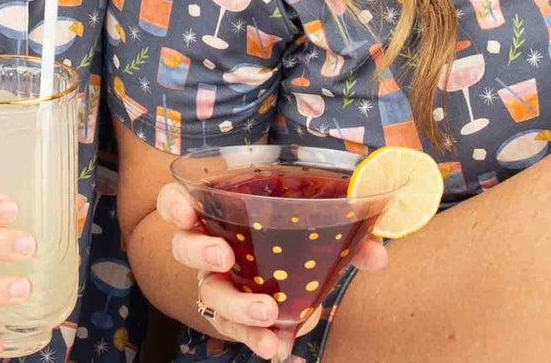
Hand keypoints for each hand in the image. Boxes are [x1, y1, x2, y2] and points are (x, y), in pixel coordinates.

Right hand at [155, 181, 388, 361]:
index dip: (173, 204)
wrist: (286, 269)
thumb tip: (377, 255)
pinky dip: (259, 339)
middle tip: (224, 258)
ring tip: (266, 315)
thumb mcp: (317, 223)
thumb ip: (348, 231)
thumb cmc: (290, 233)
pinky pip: (237, 331)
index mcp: (220, 211)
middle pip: (184, 249)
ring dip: (236, 306)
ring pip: (210, 296)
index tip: (185, 210)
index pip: (177, 201)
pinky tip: (279, 349)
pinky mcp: (234, 318)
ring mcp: (218, 285)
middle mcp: (209, 247)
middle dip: (200, 253)